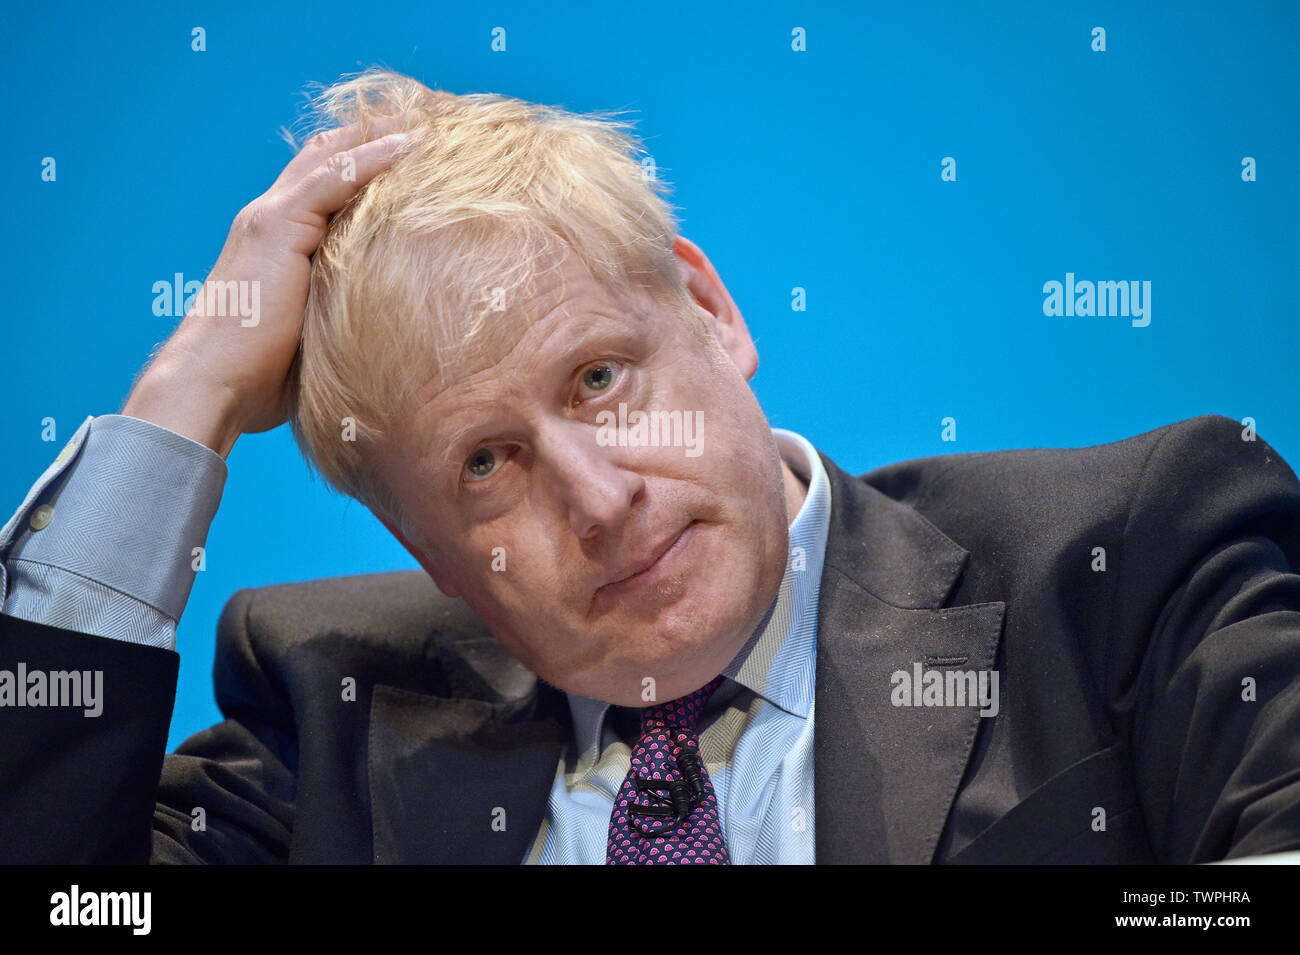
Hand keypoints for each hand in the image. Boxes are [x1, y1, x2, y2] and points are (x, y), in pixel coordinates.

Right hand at [123, 115, 415, 456]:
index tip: (425, 156)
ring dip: (385, 133)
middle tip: (440, 126)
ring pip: (333, 155)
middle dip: (381, 135)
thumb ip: (343, 312)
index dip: (371, 161)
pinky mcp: (277, 228)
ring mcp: (271, 217)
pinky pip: (334, 177)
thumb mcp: (316, 334)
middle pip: (330, 155)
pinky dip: (374, 156)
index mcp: (280, 239)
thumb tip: (394, 331)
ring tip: (439, 121)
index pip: (328, 182)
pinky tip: (413, 144)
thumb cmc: (262, 378)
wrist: (214, 385)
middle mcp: (272, 217)